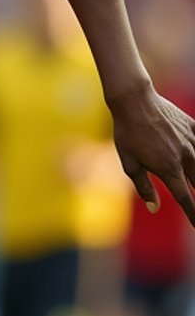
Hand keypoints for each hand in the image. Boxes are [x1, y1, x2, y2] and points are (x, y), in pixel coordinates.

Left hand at [111, 85, 194, 224]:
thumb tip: (154, 207)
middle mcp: (185, 156)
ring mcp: (190, 140)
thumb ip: (144, 187)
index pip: (185, 198)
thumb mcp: (129, 164)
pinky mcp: (191, 126)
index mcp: (168, 169)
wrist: (134, 101)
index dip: (193, 214)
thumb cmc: (127, 134)